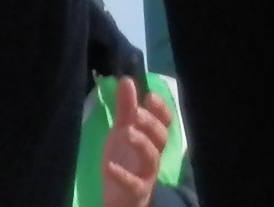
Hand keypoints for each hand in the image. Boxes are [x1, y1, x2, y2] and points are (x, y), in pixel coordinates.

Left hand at [100, 76, 176, 206]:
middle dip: (151, 123)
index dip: (160, 109)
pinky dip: (122, 175)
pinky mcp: (136, 192)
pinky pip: (133, 184)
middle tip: (137, 112)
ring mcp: (146, 174)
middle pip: (161, 138)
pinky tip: (109, 166)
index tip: (150, 95)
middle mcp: (152, 154)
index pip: (164, 122)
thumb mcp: (122, 131)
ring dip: (141, 143)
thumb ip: (125, 108)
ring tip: (126, 131)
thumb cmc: (124, 160)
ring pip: (151, 158)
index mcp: (150, 138)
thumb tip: (127, 80)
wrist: (118, 198)